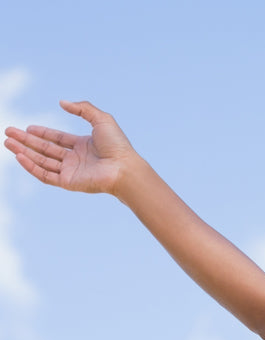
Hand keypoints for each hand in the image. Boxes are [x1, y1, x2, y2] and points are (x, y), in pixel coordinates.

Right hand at [3, 100, 137, 194]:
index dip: (42, 133)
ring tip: (8, 142)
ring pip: (42, 161)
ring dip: (24, 152)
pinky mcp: (68, 182)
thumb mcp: (102, 119)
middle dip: (26, 141)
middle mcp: (76, 159)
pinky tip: (19, 155)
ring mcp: (71, 171)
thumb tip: (62, 102)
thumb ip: (82, 108)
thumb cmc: (117, 145)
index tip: (28, 127)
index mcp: (84, 146)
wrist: (123, 168)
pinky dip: (31, 166)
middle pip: (46, 149)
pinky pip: (45, 175)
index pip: (58, 139)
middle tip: (8, 132)